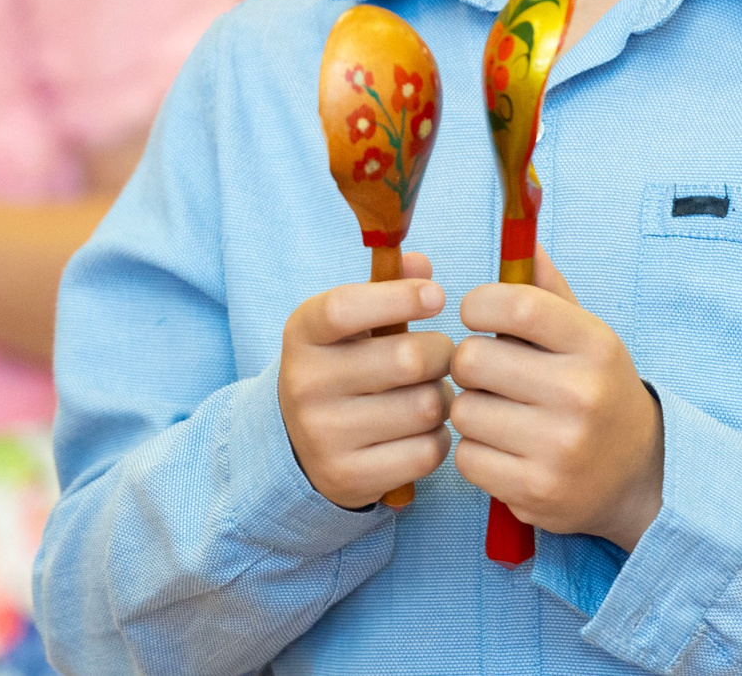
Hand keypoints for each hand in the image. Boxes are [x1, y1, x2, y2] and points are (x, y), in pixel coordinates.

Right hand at [279, 251, 454, 509]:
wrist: (298, 445)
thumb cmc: (342, 365)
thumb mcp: (350, 323)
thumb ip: (386, 286)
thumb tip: (422, 265)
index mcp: (303, 334)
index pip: (347, 308)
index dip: (399, 297)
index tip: (438, 296)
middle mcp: (305, 385)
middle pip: (407, 359)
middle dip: (441, 353)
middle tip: (442, 356)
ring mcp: (323, 436)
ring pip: (424, 406)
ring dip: (443, 397)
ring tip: (431, 393)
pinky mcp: (349, 477)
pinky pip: (426, 452)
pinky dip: (439, 438)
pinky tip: (424, 430)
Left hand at [450, 249, 664, 548]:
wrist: (638, 475)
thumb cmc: (599, 392)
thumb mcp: (587, 337)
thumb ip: (549, 292)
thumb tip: (525, 241)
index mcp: (594, 344)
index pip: (512, 304)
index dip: (478, 305)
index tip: (478, 316)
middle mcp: (580, 393)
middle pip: (472, 359)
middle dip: (470, 363)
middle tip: (490, 373)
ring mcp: (559, 446)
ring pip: (463, 410)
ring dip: (471, 410)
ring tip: (500, 413)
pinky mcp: (536, 491)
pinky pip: (467, 457)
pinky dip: (476, 451)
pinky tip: (503, 448)